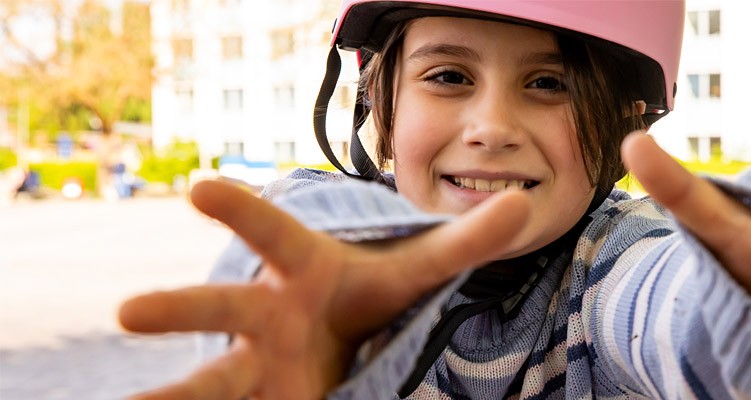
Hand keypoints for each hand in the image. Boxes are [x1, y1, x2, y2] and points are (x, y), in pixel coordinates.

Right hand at [118, 180, 529, 398]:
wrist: (340, 325)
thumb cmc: (371, 286)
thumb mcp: (420, 267)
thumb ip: (468, 239)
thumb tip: (526, 204)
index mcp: (301, 269)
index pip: (271, 231)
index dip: (240, 209)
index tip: (199, 187)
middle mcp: (263, 315)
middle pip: (218, 308)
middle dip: (178, 307)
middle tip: (129, 312)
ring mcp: (252, 365)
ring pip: (206, 383)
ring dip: (169, 399)